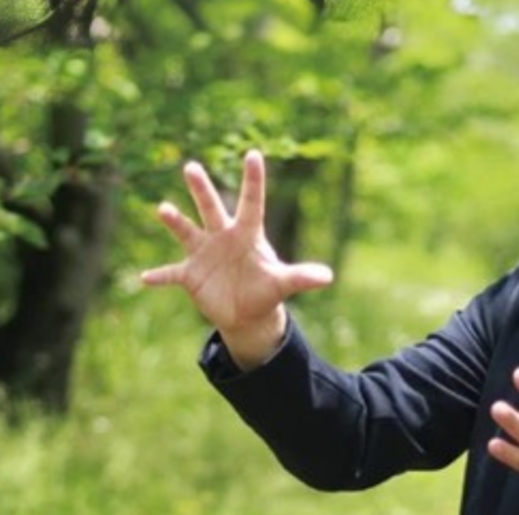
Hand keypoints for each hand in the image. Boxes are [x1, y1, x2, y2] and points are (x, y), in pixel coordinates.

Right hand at [141, 150, 332, 368]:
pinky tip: (145, 277)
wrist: (247, 313)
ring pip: (187, 232)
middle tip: (191, 166)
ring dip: (175, 221)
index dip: (253, 180)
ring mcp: (203, 254)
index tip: (253, 154)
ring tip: (163, 208)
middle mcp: (222, 237)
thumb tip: (328, 276)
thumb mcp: (284, 284)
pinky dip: (160, 276)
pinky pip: (171, 274)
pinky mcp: (190, 275)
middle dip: (202, 189)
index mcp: (247, 234)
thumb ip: (301, 276)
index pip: (252, 202)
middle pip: (211, 208)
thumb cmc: (266, 290)